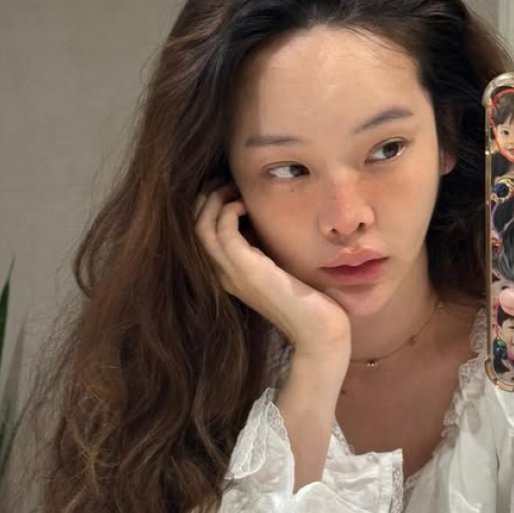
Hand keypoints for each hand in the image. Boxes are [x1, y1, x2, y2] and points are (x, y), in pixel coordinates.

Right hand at [195, 184, 350, 360]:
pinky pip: (223, 232)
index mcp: (228, 274)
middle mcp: (223, 275)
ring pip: (202, 227)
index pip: (200, 235)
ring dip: (215, 200)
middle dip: (206, 198)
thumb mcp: (278, 267)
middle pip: (194, 227)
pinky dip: (229, 211)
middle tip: (226, 181)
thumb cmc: (307, 301)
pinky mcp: (247, 271)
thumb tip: (259, 219)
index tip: (227, 188)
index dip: (207, 207)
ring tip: (233, 187)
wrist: (319, 332)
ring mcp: (232, 274)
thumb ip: (263, 249)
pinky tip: (245, 204)